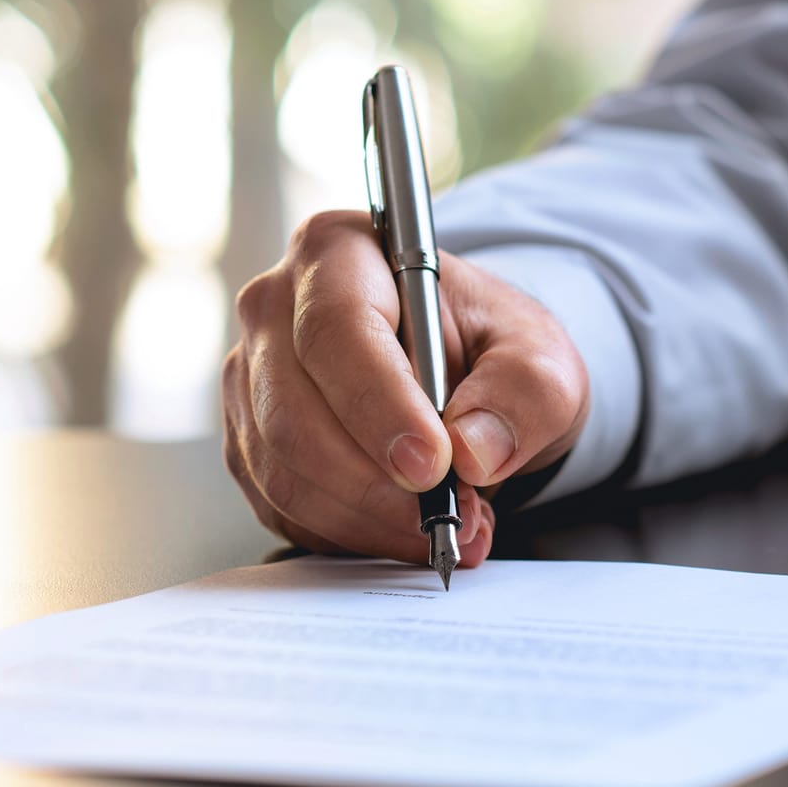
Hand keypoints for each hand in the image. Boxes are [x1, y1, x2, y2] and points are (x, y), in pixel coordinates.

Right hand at [222, 210, 588, 565]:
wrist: (461, 373)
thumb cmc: (486, 346)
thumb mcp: (539, 354)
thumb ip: (525, 392)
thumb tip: (474, 451)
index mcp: (338, 253)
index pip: (335, 329)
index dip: (379, 405)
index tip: (433, 465)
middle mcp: (274, 310)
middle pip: (293, 412)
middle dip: (373, 484)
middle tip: (448, 514)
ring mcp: (250, 379)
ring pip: (281, 470)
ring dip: (365, 518)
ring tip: (442, 525)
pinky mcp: (248, 441)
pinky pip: (280, 506)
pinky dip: (346, 533)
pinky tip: (400, 528)